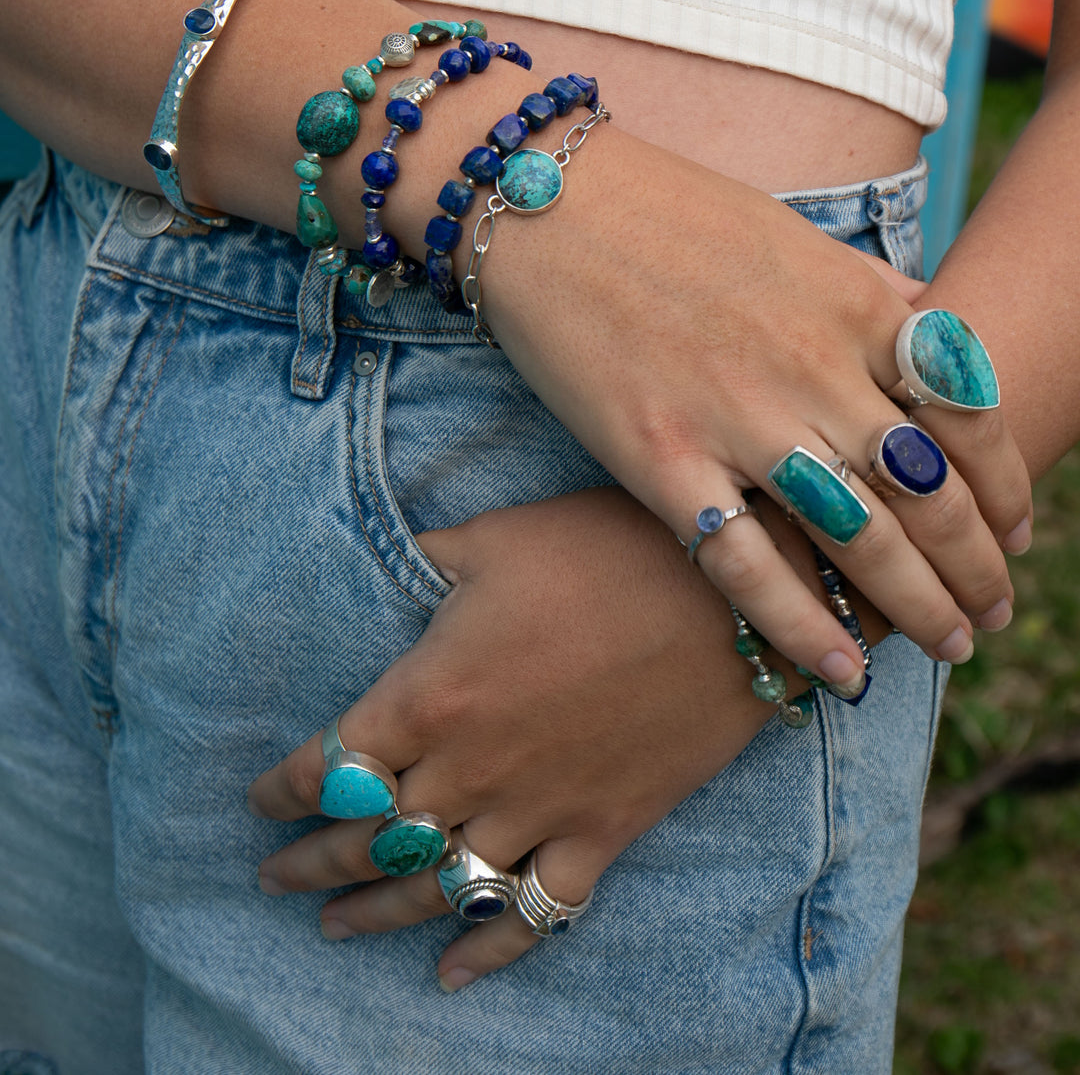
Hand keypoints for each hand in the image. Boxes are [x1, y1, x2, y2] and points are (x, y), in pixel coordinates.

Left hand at [248, 489, 833, 990]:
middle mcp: (471, 768)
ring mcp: (538, 809)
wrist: (733, 596)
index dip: (284, 787)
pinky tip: (453, 974)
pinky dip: (491, 954)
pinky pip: (536, 913)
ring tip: (333, 926)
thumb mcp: (496, 539)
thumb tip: (395, 565)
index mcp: (431, 694)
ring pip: (437, 887)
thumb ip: (428, 562)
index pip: (330, 761)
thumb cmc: (604, 549)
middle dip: (311, 861)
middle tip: (274, 877)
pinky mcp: (603, 831)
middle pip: (369, 836)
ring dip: (376, 913)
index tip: (258, 801)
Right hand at [481, 131, 1030, 680]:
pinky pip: (750, 566)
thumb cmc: (672, 212)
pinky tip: (845, 671)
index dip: (1006, 489)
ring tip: (948, 648)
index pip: (971, 416)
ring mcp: (738, 417)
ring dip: (920, 607)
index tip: (1015, 534)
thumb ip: (869, 290)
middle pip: (931, 493)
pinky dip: (806, 628)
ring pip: (863, 540)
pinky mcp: (661, 458)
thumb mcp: (795, 236)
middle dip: (976, 568)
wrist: (548, 204)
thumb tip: (934, 320)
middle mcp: (815, 366)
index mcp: (856, 306)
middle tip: (991, 614)